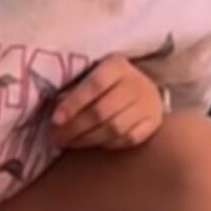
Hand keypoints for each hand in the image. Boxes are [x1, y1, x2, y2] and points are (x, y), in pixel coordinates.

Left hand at [51, 55, 165, 150]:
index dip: (73, 104)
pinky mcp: (154, 123)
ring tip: (70, 143)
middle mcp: (136, 83)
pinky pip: (129, 140)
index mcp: (117, 65)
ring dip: (88, 140)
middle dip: (76, 128)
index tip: (55, 120)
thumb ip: (75, 89)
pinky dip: (109, 145)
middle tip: (57, 138)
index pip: (94, 85)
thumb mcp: (92, 74)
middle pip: (102, 112)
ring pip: (115, 129)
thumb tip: (56, 116)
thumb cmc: (109, 82)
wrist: (144, 88)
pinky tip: (95, 145)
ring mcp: (148, 104)